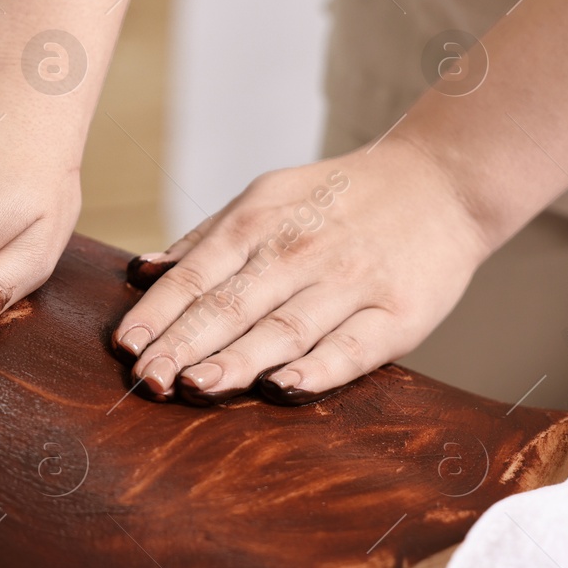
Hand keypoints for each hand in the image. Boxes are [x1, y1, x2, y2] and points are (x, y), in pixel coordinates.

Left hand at [113, 138, 493, 403]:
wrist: (442, 181)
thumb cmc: (339, 198)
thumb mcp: (266, 197)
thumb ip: (205, 239)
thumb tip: (141, 270)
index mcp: (260, 222)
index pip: (197, 274)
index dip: (159, 312)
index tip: (126, 347)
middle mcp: (300, 251)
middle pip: (232, 305)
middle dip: (183, 344)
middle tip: (147, 379)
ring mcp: (351, 283)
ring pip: (284, 328)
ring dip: (238, 360)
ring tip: (196, 385)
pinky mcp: (399, 314)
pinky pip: (353, 346)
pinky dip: (318, 368)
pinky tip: (283, 387)